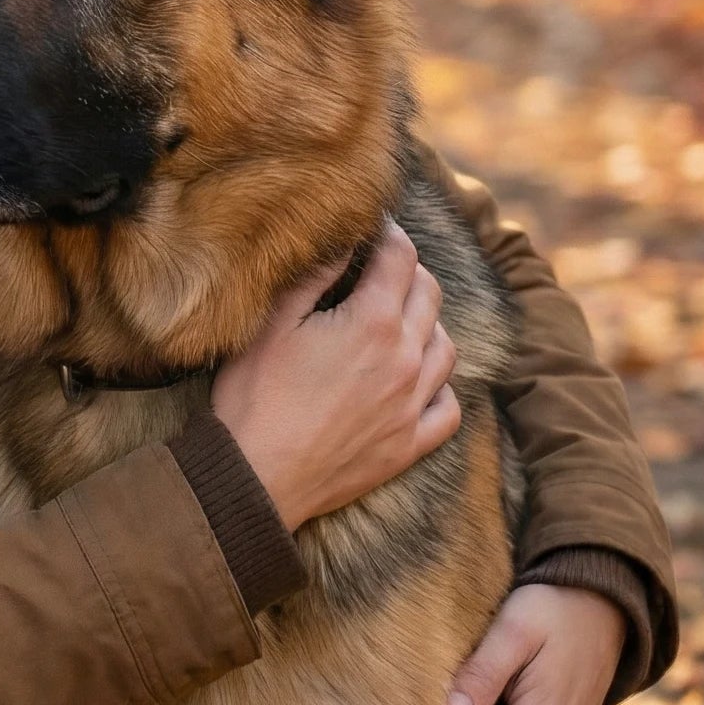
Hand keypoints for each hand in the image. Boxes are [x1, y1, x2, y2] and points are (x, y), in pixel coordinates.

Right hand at [212, 220, 458, 532]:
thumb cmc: (255, 397)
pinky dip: (439, 386)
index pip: (401, 258)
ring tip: (398, 320)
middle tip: (381, 267)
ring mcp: (413, 406)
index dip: (389, 233)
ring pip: (446, 347)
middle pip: (429, 294)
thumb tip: (344, 240)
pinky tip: (416, 380)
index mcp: (374, 323)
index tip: (376, 226)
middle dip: (409, 271)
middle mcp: (407, 360)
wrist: (256, 477)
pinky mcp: (410, 445)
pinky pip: (449, 407)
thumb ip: (315, 276)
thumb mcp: (273, 323)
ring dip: (427, 323)